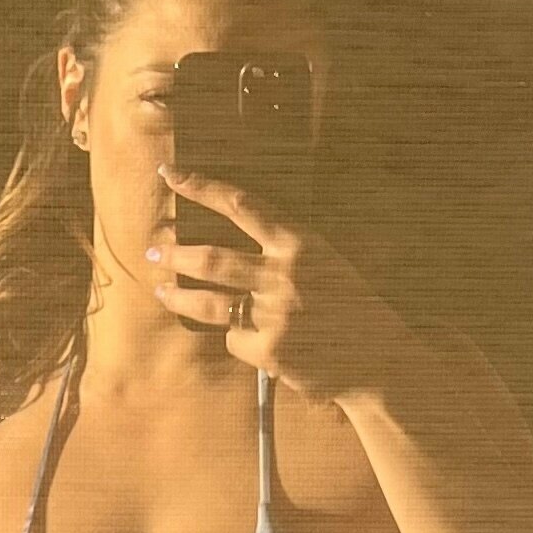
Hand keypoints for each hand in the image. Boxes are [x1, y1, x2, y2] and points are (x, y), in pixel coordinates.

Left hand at [147, 167, 405, 401]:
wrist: (378, 358)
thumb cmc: (349, 306)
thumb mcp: (326, 263)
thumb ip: (283, 251)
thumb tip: (231, 238)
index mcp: (300, 242)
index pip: (242, 205)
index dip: (202, 187)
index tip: (171, 174)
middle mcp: (285, 273)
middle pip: (212, 258)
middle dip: (176, 253)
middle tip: (153, 249)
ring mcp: (275, 313)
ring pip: (210, 302)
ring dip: (179, 296)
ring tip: (162, 291)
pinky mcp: (269, 350)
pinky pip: (234, 339)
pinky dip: (237, 339)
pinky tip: (253, 343)